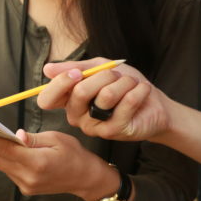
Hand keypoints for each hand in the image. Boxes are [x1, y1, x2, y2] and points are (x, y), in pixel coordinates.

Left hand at [0, 130, 112, 199]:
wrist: (85, 179)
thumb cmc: (74, 155)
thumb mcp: (56, 139)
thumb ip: (32, 139)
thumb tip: (15, 135)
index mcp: (37, 163)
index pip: (7, 150)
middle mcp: (29, 177)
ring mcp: (26, 185)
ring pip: (1, 166)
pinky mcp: (25, 187)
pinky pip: (7, 170)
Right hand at [36, 58, 173, 142]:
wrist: (153, 103)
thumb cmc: (124, 85)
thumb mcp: (99, 67)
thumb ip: (75, 68)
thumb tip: (47, 69)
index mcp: (69, 100)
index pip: (47, 99)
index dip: (60, 83)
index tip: (78, 73)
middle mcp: (77, 117)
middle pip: (79, 92)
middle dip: (104, 75)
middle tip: (117, 75)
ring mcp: (94, 127)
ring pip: (106, 96)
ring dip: (124, 82)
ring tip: (132, 84)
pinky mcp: (114, 132)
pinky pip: (125, 103)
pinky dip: (138, 91)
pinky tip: (141, 92)